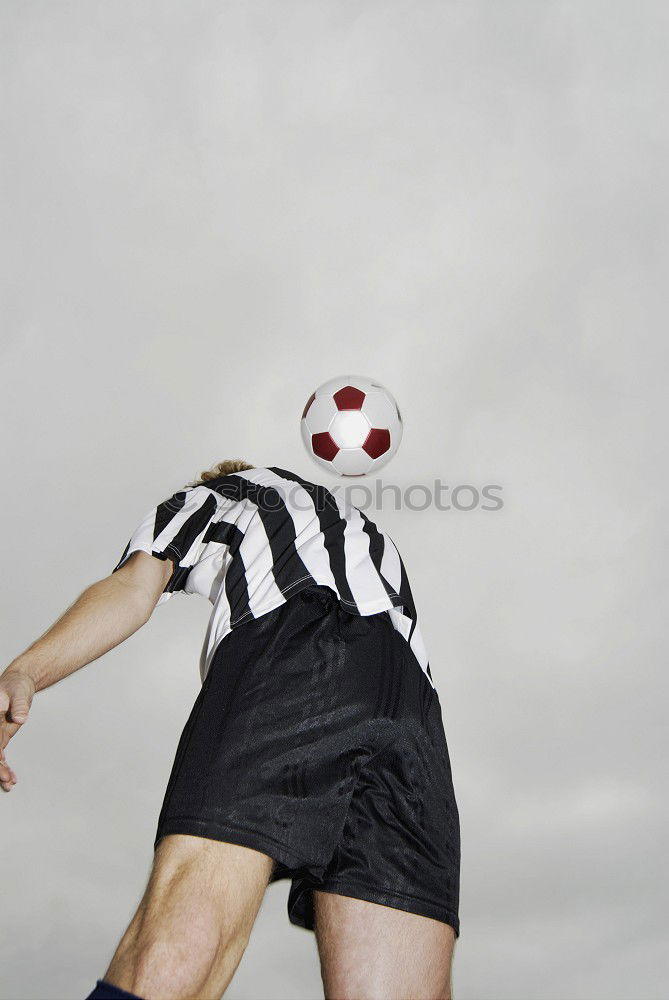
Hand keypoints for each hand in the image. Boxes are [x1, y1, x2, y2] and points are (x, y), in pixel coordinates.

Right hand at [0, 669, 35, 791]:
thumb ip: (20, 705)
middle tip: (5, 778)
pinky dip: (4, 766)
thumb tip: (21, 718)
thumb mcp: (19, 692)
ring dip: (0, 770)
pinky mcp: (1, 736)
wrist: (19, 682)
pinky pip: (0, 754)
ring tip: (9, 783)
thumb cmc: (16, 684)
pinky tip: (10, 778)